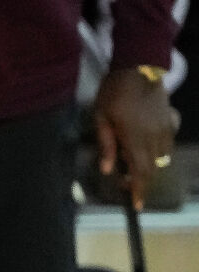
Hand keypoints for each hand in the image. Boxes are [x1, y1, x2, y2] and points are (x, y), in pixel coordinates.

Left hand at [94, 66, 180, 208]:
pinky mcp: (170, 119)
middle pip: (152, 168)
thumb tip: (107, 169)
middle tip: (126, 186)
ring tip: (133, 169)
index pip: (140, 171)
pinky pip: (168, 143)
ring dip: (149, 167)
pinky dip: (159, 152)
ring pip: (162, 158)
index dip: (139, 190)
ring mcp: (165, 127)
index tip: (137, 205)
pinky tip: (146, 150)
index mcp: (135, 138)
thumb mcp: (101, 118)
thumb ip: (106, 145)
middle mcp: (154, 136)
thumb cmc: (114, 91)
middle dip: (141, 181)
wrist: (139, 65)